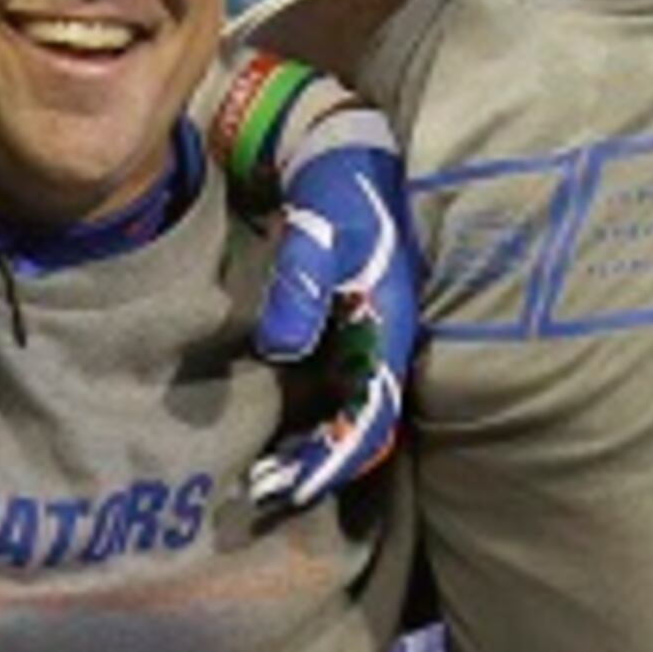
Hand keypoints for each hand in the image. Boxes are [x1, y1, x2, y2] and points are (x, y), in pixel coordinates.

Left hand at [214, 54, 419, 514]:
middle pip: (362, 429)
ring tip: (264, 477)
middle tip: (264, 492)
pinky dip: (310, 423)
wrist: (347, 159)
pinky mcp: (350, 334)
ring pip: (349, 417)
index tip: (296, 487)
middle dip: (319, 467)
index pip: (370, 413)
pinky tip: (276, 436)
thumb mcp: (321, 231)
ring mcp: (370, 341)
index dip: (336, 456)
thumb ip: (303, 286)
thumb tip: (282, 350)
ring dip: (312, 451)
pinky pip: (336, 394)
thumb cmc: (338, 193)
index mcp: (389, 326)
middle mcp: (385, 343)